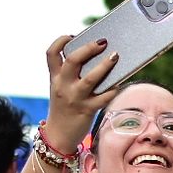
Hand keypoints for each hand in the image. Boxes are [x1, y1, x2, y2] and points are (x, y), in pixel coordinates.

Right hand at [44, 35, 119, 153]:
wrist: (58, 137)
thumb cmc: (64, 109)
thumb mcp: (61, 89)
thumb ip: (72, 75)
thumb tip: (97, 57)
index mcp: (55, 78)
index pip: (51, 54)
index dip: (60, 41)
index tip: (71, 35)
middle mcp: (63, 86)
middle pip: (73, 60)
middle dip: (89, 48)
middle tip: (102, 42)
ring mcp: (75, 98)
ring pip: (91, 78)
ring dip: (105, 66)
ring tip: (115, 56)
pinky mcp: (87, 110)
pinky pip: (103, 97)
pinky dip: (113, 89)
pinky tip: (120, 83)